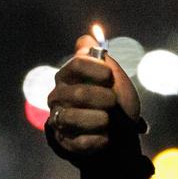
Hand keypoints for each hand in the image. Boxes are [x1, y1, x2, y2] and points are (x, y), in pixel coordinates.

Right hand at [45, 33, 142, 162]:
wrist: (119, 135)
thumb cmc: (114, 102)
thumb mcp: (113, 78)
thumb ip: (100, 58)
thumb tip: (88, 37)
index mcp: (69, 76)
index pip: (76, 64)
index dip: (94, 68)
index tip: (108, 75)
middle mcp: (58, 96)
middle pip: (77, 93)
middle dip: (102, 98)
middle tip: (112, 102)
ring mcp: (59, 119)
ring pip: (73, 118)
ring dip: (98, 119)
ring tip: (108, 120)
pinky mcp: (64, 142)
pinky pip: (77, 142)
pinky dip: (96, 140)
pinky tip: (106, 137)